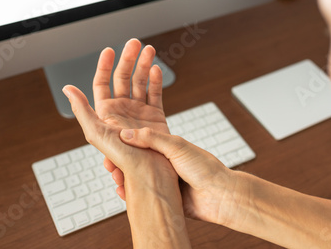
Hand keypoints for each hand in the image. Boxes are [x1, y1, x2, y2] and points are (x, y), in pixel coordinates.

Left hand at [63, 39, 173, 192]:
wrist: (149, 173)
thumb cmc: (122, 157)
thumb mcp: (95, 133)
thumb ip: (82, 109)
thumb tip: (67, 89)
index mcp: (106, 112)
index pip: (103, 82)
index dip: (105, 64)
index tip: (110, 49)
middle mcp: (122, 110)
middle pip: (123, 77)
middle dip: (128, 58)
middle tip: (134, 43)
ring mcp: (139, 112)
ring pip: (140, 82)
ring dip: (143, 64)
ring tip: (149, 50)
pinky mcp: (155, 117)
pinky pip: (155, 94)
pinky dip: (156, 80)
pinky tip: (155, 69)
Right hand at [117, 127, 241, 226]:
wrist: (221, 196)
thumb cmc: (205, 168)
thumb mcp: (176, 146)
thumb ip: (151, 139)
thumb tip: (126, 133)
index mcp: (167, 147)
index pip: (140, 142)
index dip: (125, 143)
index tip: (111, 144)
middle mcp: (163, 162)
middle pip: (135, 161)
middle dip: (120, 162)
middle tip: (110, 165)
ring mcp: (162, 180)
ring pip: (137, 178)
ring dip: (124, 178)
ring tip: (116, 178)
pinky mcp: (163, 196)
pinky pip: (142, 194)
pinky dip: (131, 194)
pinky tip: (124, 192)